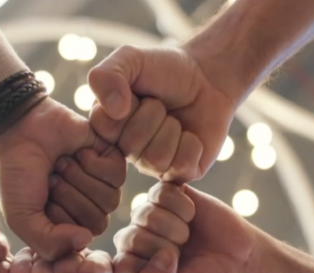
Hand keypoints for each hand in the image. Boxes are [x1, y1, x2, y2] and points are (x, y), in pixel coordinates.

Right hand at [0, 98, 125, 259]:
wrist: (19, 129)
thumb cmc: (17, 174)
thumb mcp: (22, 218)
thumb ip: (49, 243)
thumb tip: (85, 240)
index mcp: (68, 226)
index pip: (81, 239)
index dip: (59, 218)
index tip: (40, 199)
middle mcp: (88, 208)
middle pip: (99, 221)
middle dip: (69, 197)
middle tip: (50, 178)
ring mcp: (102, 184)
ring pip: (110, 199)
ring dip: (78, 178)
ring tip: (61, 164)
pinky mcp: (113, 159)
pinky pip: (116, 175)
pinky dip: (91, 162)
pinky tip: (77, 153)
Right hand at [89, 46, 238, 181]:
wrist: (207, 76)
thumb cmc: (165, 68)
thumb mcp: (129, 58)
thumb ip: (106, 75)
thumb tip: (114, 111)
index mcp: (106, 126)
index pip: (105, 126)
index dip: (127, 105)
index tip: (137, 93)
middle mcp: (125, 150)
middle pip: (131, 145)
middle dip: (154, 114)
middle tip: (162, 104)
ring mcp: (152, 165)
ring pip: (155, 159)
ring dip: (172, 129)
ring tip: (175, 118)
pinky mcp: (180, 173)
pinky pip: (180, 168)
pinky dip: (191, 145)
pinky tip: (191, 134)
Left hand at [113, 183, 264, 272]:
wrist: (239, 262)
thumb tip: (158, 256)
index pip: (121, 268)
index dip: (150, 271)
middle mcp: (132, 243)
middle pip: (131, 238)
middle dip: (166, 248)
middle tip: (184, 253)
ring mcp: (147, 217)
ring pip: (144, 213)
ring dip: (176, 227)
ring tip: (187, 235)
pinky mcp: (164, 195)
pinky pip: (160, 192)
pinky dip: (182, 206)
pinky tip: (191, 216)